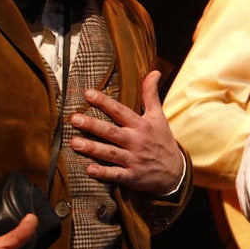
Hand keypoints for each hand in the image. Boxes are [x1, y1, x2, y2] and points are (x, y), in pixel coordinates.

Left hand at [68, 70, 185, 194]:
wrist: (175, 172)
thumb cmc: (162, 141)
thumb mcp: (159, 117)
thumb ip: (151, 95)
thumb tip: (154, 72)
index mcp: (141, 126)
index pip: (120, 111)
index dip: (104, 102)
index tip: (87, 94)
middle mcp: (136, 141)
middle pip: (112, 132)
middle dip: (92, 125)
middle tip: (74, 118)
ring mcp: (134, 160)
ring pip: (110, 153)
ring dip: (92, 148)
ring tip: (74, 142)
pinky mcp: (132, 176)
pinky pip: (116, 174)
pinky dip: (103, 173)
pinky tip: (89, 169)